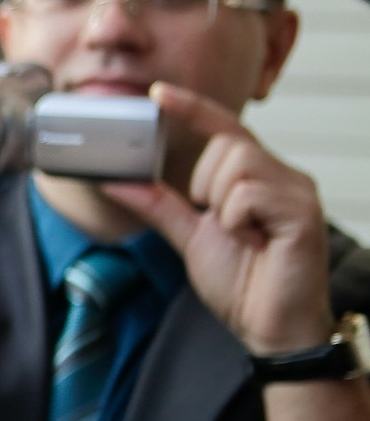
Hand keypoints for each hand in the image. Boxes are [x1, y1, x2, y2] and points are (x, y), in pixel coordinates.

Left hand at [101, 85, 334, 354]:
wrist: (271, 328)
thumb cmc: (243, 284)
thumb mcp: (189, 236)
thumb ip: (157, 205)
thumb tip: (116, 180)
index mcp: (255, 178)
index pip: (224, 129)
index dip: (192, 109)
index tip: (157, 93)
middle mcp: (281, 176)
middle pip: (226, 146)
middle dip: (204, 185)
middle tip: (218, 223)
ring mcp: (296, 190)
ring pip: (236, 164)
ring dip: (221, 204)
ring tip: (241, 235)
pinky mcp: (303, 211)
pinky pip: (249, 194)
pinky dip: (237, 221)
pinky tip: (255, 243)